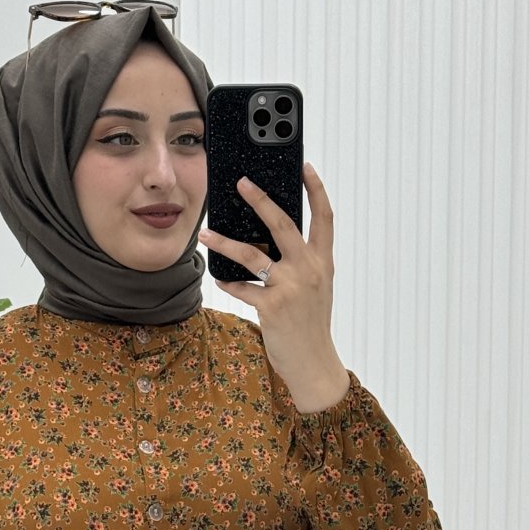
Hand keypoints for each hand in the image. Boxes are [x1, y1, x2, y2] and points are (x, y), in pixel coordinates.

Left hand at [198, 163, 342, 386]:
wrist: (314, 362)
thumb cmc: (310, 325)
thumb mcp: (315, 289)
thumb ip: (301, 264)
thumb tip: (271, 242)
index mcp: (322, 262)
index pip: (324, 218)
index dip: (316, 190)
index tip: (305, 167)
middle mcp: (308, 269)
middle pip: (283, 223)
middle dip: (261, 199)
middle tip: (242, 182)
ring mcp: (290, 287)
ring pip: (252, 254)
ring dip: (225, 242)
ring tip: (206, 234)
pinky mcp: (272, 307)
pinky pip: (242, 288)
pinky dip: (228, 283)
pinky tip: (219, 278)